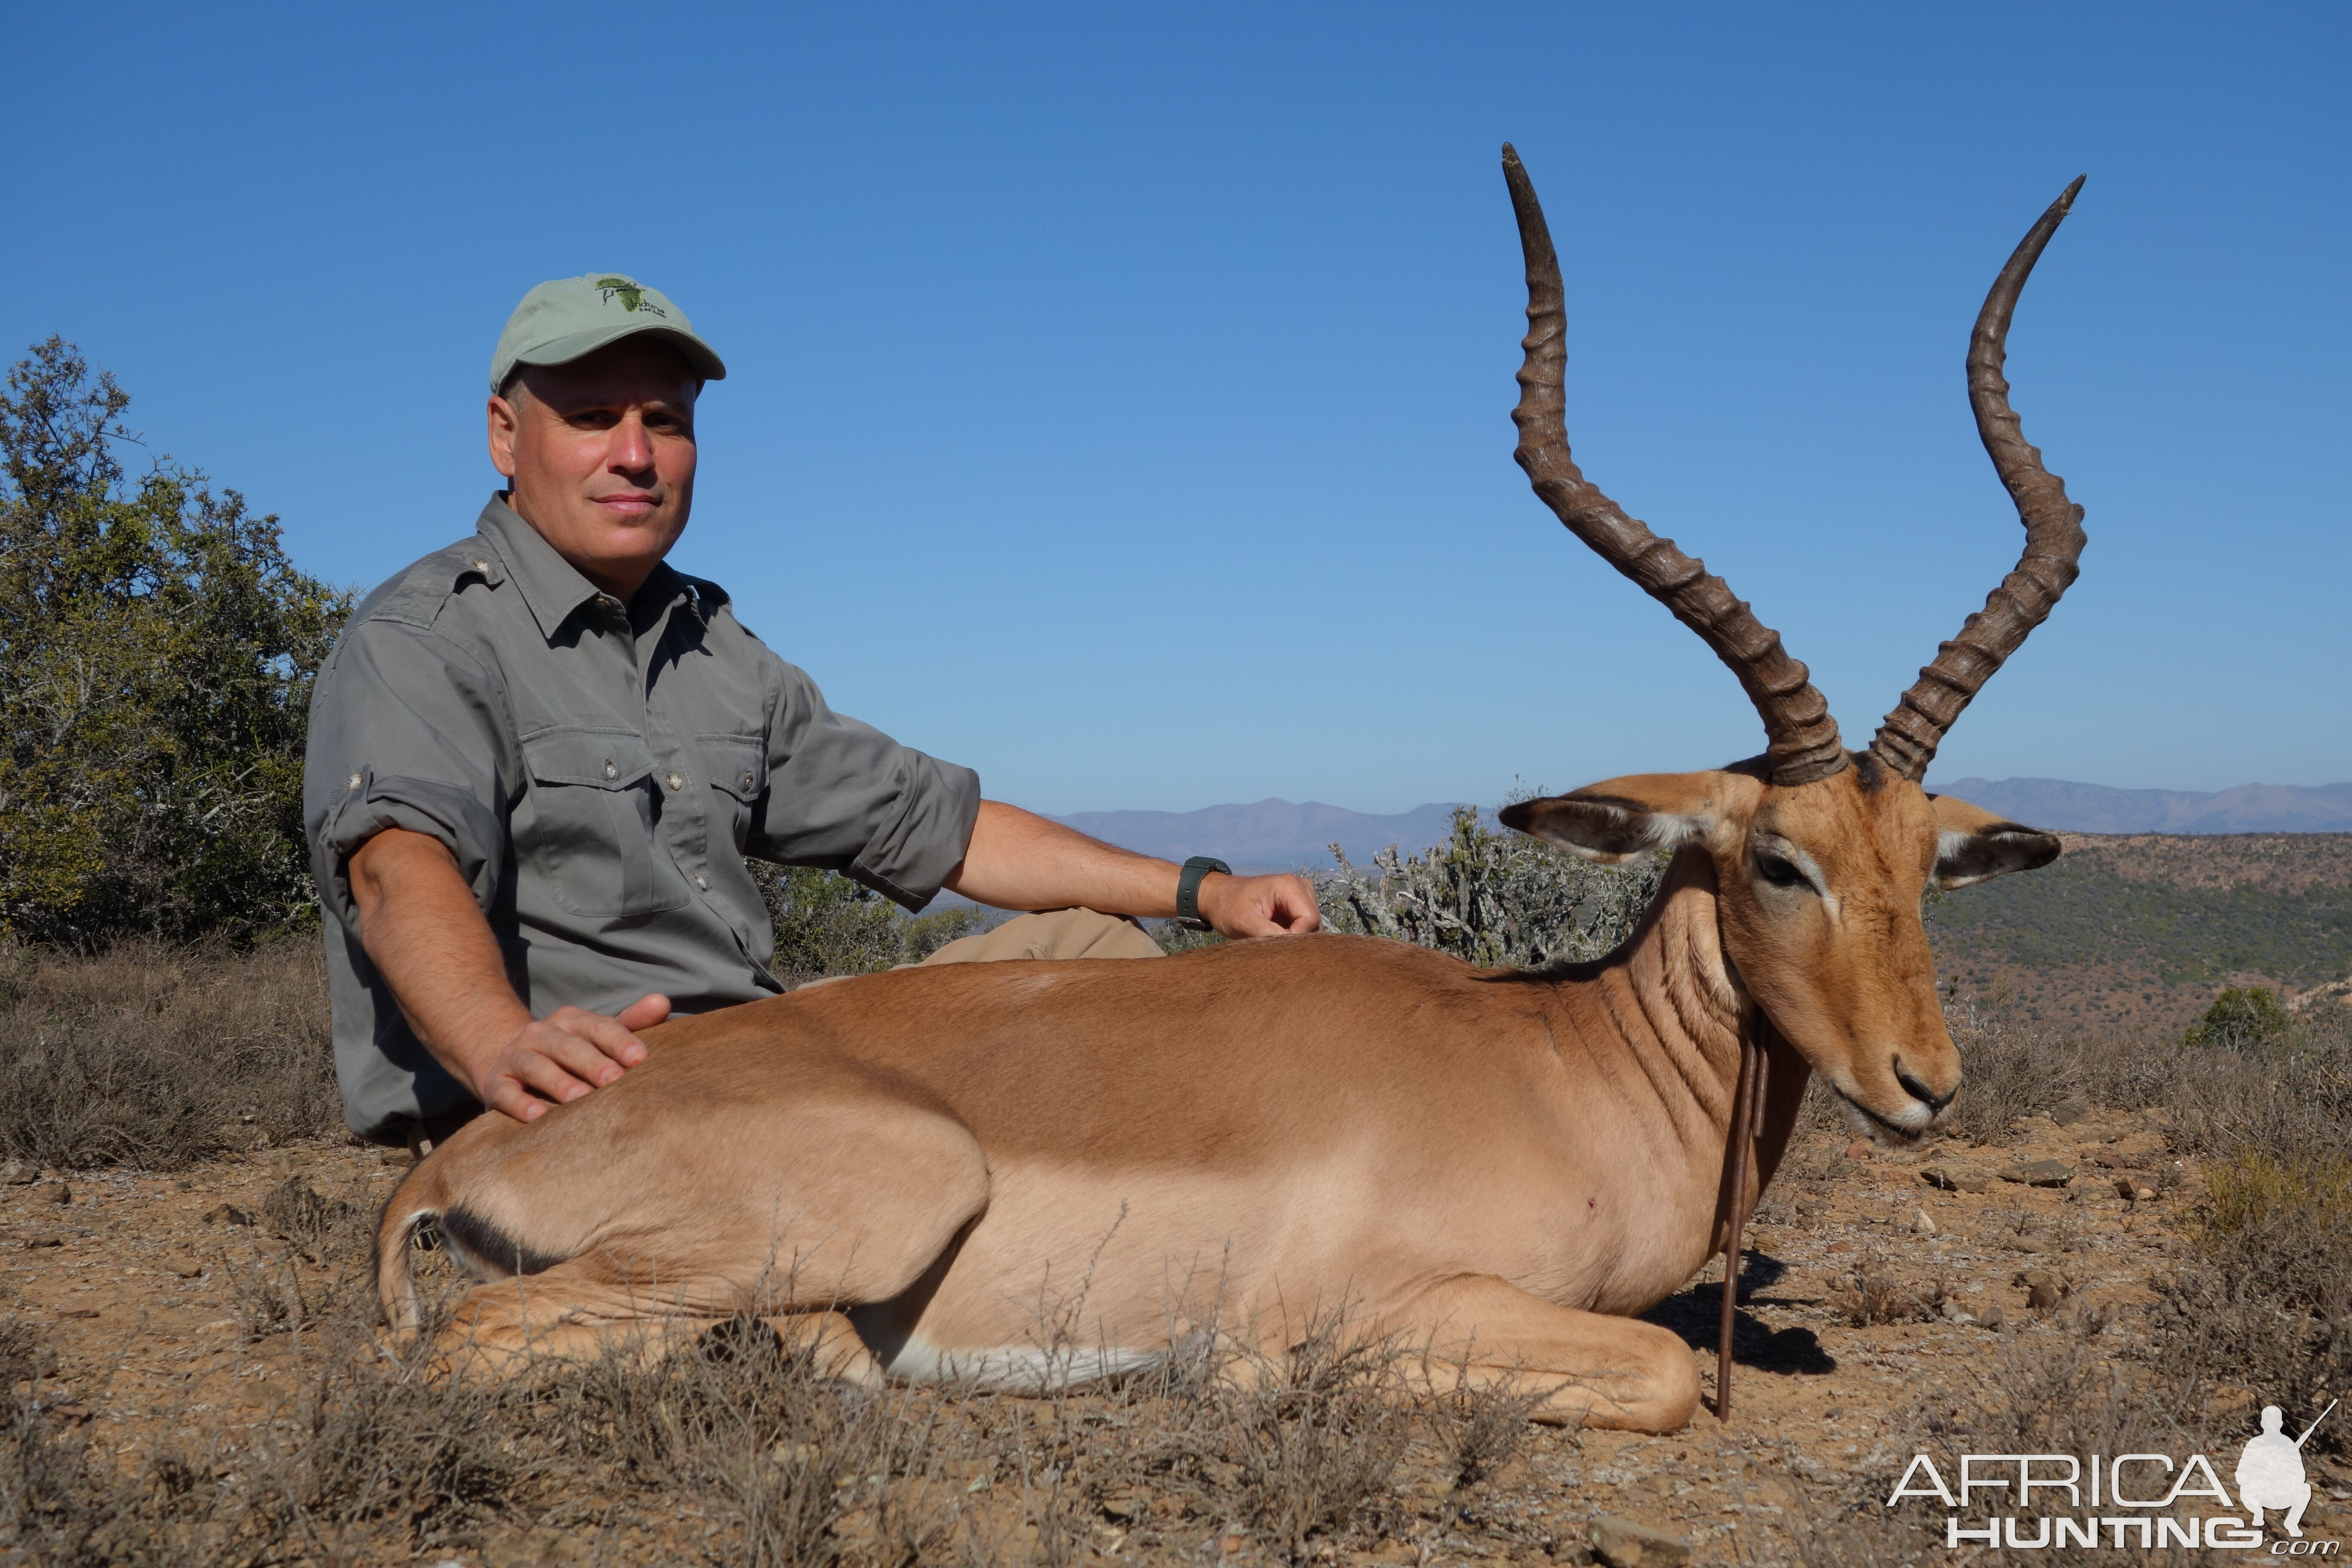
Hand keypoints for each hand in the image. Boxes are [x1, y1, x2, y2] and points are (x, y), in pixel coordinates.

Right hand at [468, 994, 669, 1123]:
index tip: (641, 1059)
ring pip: (537, 1067)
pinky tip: (539, 1118)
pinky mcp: (496, 1084)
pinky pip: (507, 1093)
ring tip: (580, 1100)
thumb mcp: (599, 1035)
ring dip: (559, 1083)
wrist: (512, 1064)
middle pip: (568, 1046)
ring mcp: (516, 1057)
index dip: (619, 1041)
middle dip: (592, 1063)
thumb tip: (663, 1002)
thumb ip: (631, 1022)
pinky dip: (522, 1105)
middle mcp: (541, 1033)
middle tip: (615, 1081)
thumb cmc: (572, 1053)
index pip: (597, 1026)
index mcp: (571, 1020)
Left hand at [1196, 871, 1322, 937]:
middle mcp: (1300, 887)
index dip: (1296, 938)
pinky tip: (1274, 934)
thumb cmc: (1227, 906)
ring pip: (1311, 927)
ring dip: (1293, 937)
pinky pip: (1304, 926)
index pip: (1310, 919)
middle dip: (1295, 938)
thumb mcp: (1244, 922)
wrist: (1218, 897)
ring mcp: (1300, 895)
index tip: (1274, 945)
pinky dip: (1291, 935)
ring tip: (1269, 936)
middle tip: (1270, 943)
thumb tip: (1293, 951)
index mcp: (1288, 886)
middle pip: (1314, 923)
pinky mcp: (1297, 904)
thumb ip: (1270, 935)